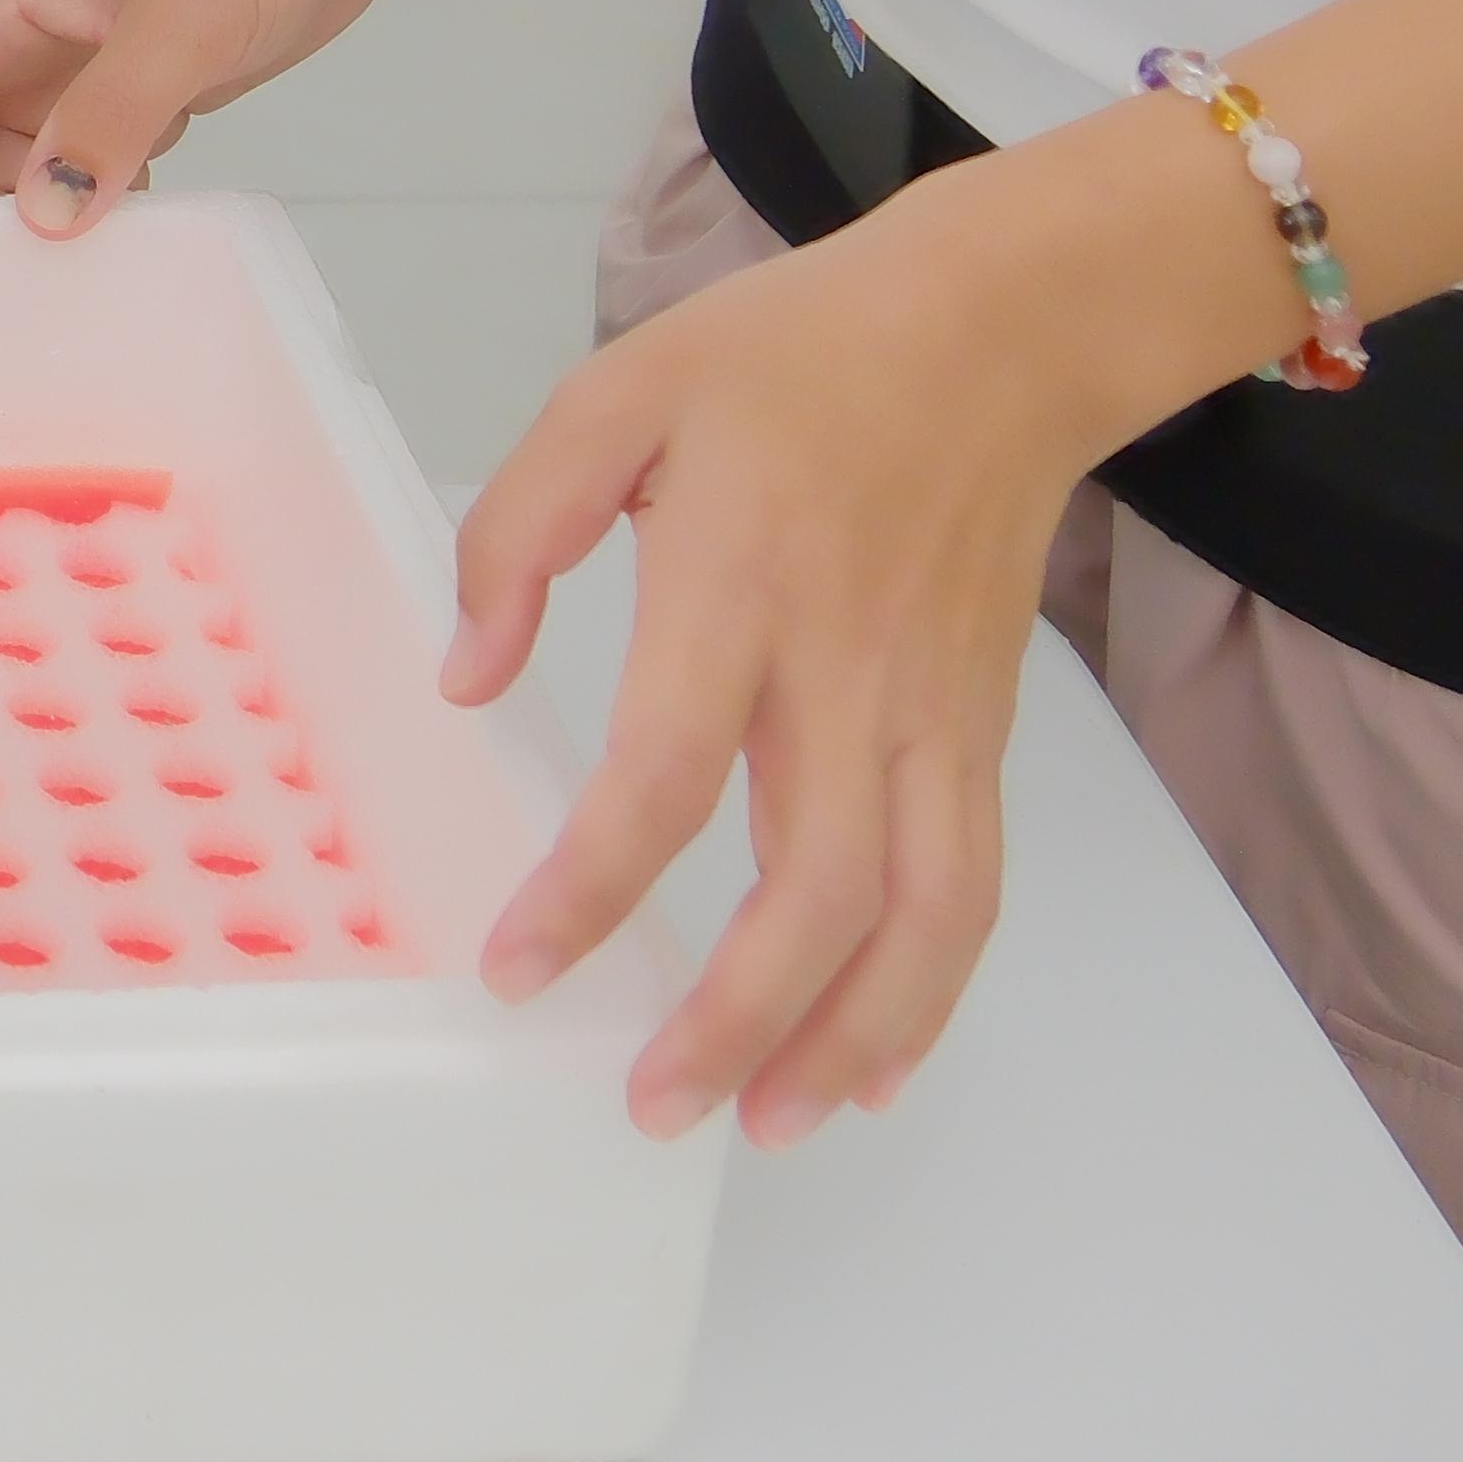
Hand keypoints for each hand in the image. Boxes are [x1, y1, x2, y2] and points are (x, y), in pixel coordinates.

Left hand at [442, 177, 1124, 1141]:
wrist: (994, 335)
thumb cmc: (791, 360)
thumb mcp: (617, 394)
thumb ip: (519, 530)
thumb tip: (468, 676)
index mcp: (741, 587)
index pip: (666, 775)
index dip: (594, 888)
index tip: (521, 968)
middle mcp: (850, 674)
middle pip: (813, 888)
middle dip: (739, 1019)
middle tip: (651, 1105)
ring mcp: (932, 715)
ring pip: (918, 918)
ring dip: (850, 1039)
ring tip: (767, 1125)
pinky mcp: (980, 733)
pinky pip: (970, 887)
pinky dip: (934, 991)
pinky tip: (878, 1063)